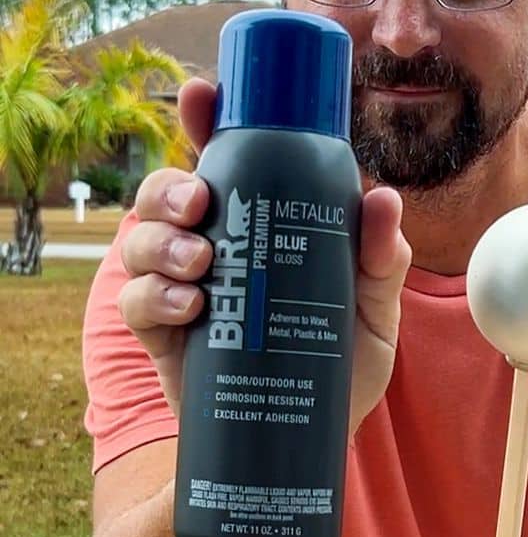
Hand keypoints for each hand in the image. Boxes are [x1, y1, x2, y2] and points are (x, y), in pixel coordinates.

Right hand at [117, 78, 411, 425]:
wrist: (312, 444)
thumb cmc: (339, 368)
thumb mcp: (373, 312)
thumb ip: (380, 260)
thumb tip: (383, 199)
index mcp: (261, 227)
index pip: (227, 161)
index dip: (205, 121)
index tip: (200, 93)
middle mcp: (216, 250)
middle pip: (168, 193)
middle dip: (170, 185)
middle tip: (199, 201)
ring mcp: (185, 291)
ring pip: (141, 240)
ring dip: (160, 239)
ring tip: (201, 260)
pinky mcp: (167, 339)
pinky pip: (136, 303)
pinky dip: (154, 296)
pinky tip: (191, 305)